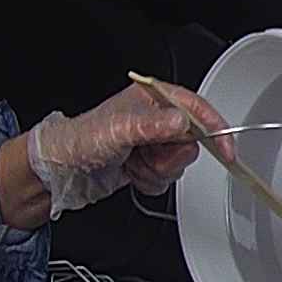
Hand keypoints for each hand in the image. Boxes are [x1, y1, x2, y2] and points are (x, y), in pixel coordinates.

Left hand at [25, 80, 220, 215]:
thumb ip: (153, 125)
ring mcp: (151, 143)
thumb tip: (183, 121)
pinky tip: (133, 175)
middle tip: (148, 157)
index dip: (214, 127)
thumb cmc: (77, 141)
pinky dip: (152, 182)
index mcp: (152, 99)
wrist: (57, 172)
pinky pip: (168, 178)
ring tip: (134, 166)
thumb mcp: (118, 129)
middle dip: (171, 156)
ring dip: (158, 171)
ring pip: (180, 162)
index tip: (224, 148)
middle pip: (192, 140)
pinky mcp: (147, 163)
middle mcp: (155, 119)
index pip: (196, 108)